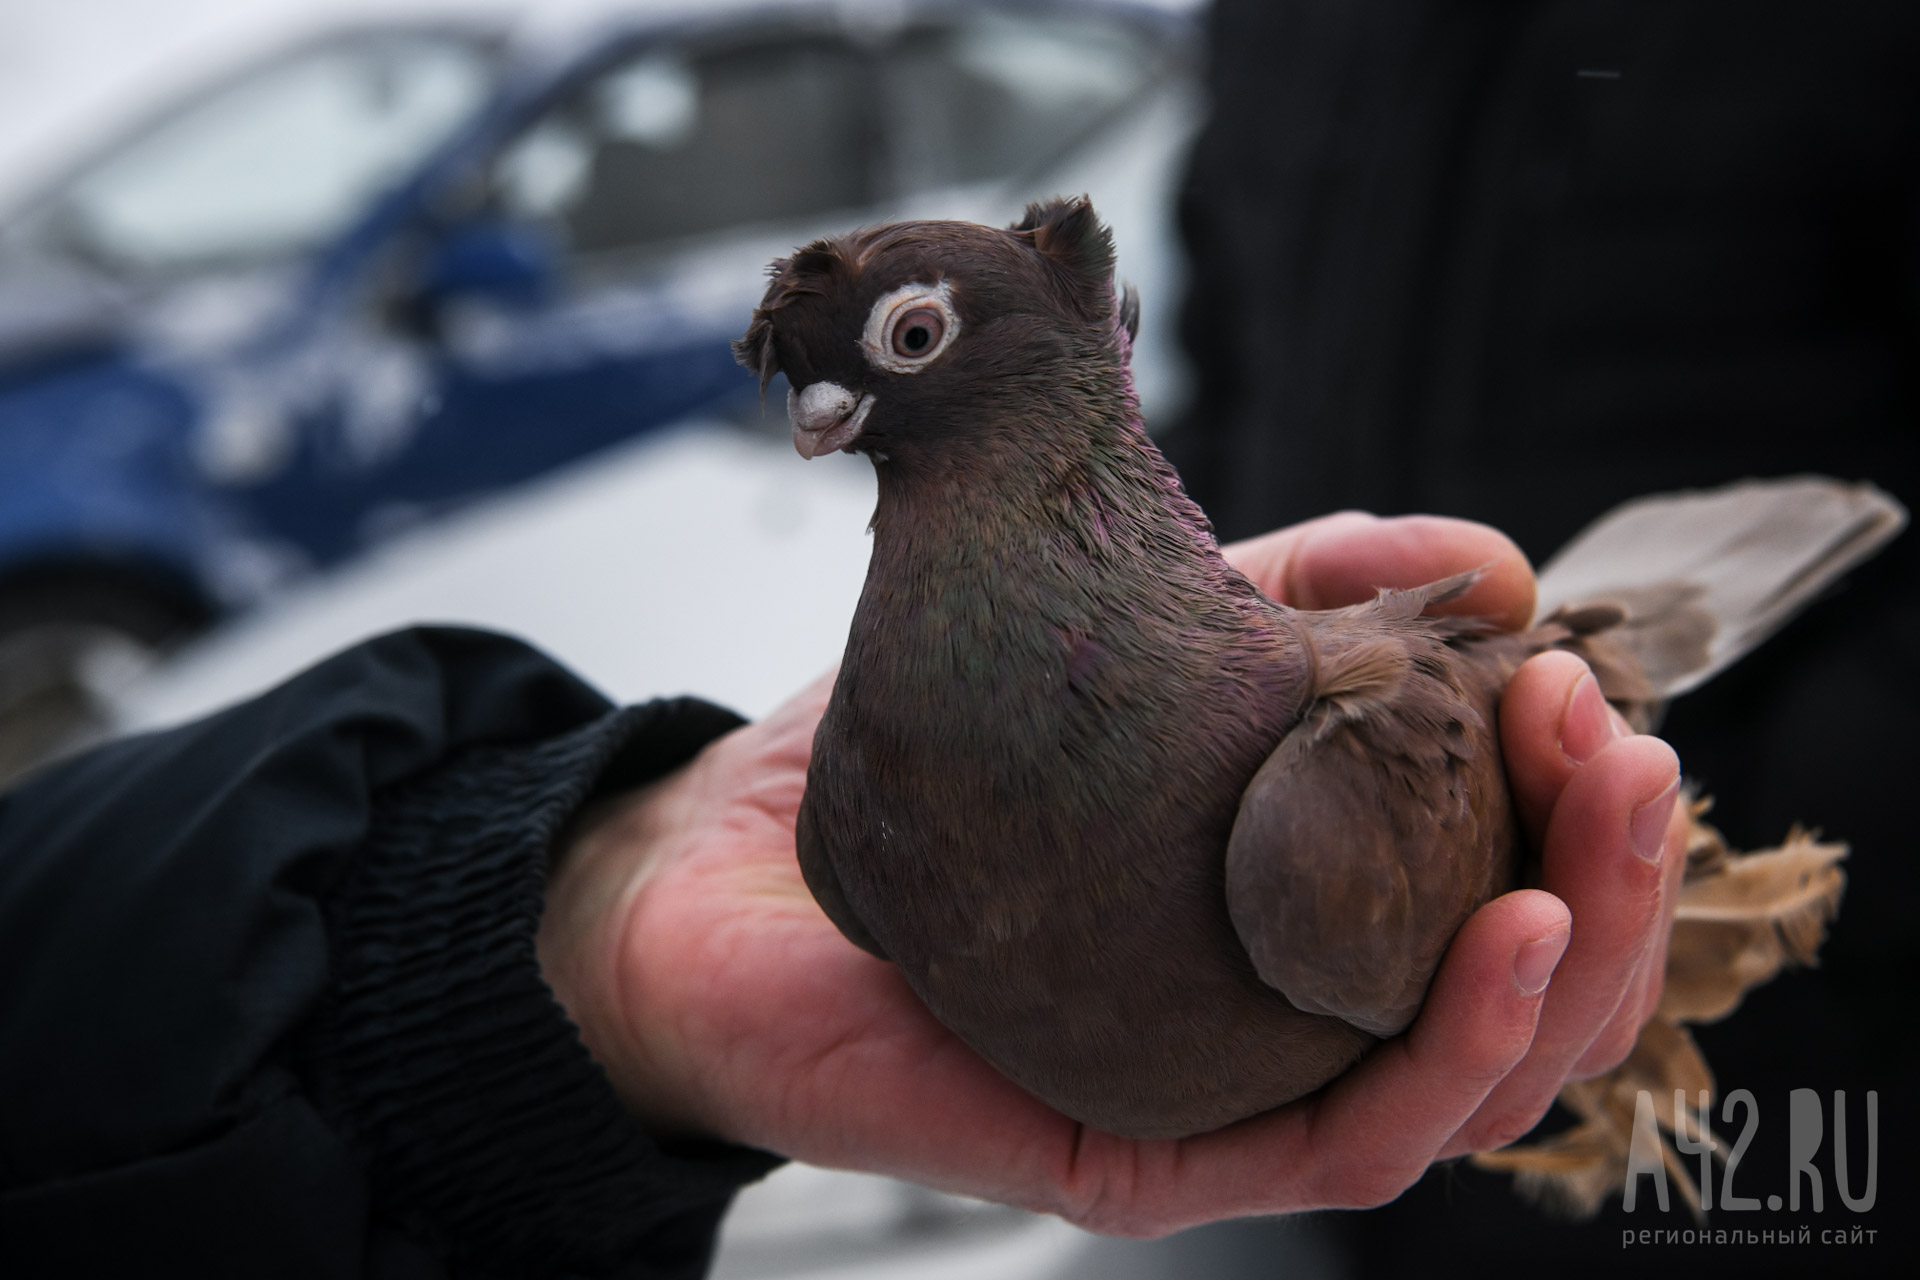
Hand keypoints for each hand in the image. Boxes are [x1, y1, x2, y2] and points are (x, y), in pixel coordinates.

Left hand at [537, 511, 1686, 1234]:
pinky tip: (1502, 940)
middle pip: (1517, 997)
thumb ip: (1292, 595)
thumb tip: (1483, 554)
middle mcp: (1280, 1017)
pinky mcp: (1149, 1154)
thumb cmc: (923, 771)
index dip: (1579, 797)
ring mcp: (1223, 1096)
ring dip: (1573, 970)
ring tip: (1601, 843)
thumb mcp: (1130, 643)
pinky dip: (1449, 1052)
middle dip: (1614, 879)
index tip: (1583, 673)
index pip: (1496, 888)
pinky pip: (1339, 1143)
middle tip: (1626, 757)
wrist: (721, 863)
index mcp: (1295, 912)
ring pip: (1465, 1087)